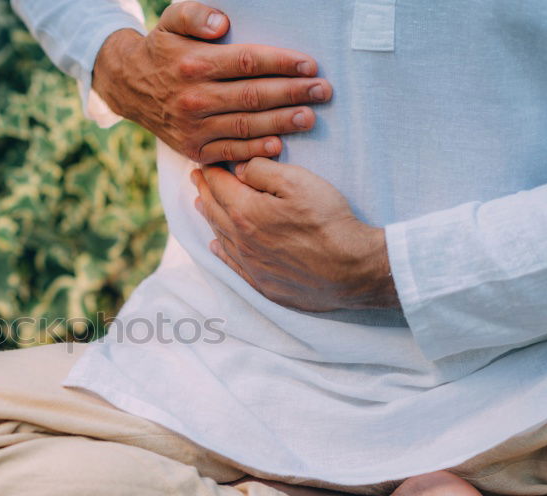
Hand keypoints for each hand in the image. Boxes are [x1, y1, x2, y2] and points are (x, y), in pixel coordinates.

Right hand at [92, 1, 331, 163]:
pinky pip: (228, 151)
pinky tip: (279, 145)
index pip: (246, 62)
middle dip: (292, 93)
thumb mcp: (170, 20)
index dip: (281, 63)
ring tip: (310, 117)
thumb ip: (194, 14)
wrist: (129, 86)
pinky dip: (254, 151)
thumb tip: (222, 23)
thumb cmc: (161, 50)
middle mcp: (194, 98)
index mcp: (194, 64)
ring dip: (281, 122)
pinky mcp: (192, 148)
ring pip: (245, 126)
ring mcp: (193, 127)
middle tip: (322, 91)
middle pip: (252, 96)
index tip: (309, 65)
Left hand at [191, 158, 399, 310]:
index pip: (219, 186)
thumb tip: (238, 169)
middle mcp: (240, 240)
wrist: (351, 269)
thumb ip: (262, 170)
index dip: (210, 172)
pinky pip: (231, 264)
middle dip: (204, 191)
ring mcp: (249, 265)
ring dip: (208, 217)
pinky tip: (215, 246)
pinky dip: (220, 251)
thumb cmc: (328, 221)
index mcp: (245, 212)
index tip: (202, 162)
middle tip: (196, 178)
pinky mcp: (262, 283)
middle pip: (214, 210)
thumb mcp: (298, 181)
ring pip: (220, 236)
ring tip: (200, 204)